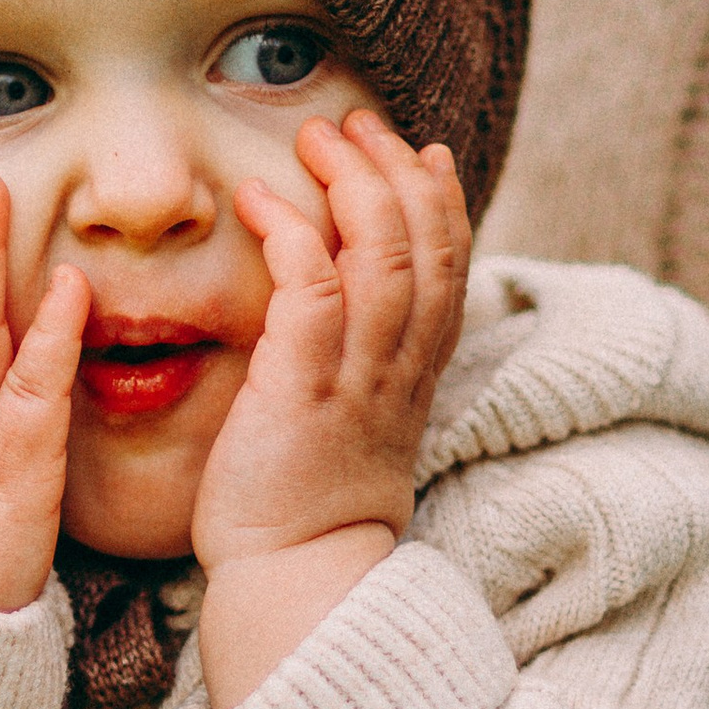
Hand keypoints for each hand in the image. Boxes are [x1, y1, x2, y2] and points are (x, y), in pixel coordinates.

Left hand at [193, 114, 469, 708]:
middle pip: (426, 244)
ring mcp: (356, 380)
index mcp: (416, 375)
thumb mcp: (358, 424)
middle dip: (393, 170)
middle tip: (352, 125)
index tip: (419, 151)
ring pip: (382, 255)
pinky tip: (256, 199)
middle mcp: (399, 370)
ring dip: (350, 183)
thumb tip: (347, 304)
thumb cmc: (307, 507)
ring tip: (315, 138)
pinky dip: (290, 232)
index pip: (451, 265)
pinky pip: (312, 291)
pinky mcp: (302, 392)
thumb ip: (363, 363)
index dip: (441, 199)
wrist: (297, 582)